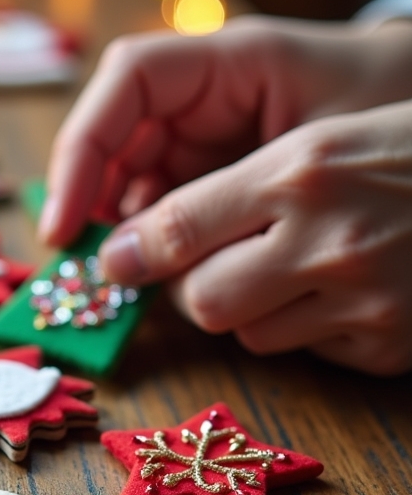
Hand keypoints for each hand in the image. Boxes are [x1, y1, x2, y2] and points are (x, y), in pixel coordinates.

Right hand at [41, 16, 411, 247]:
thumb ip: (223, 199)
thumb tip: (132, 255)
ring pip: (130, 182)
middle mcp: (201, 98)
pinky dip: (153, 245)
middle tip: (89, 265)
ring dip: (121, 230)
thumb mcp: (311, 156)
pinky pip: (161, 210)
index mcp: (227, 62)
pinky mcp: (210, 178)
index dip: (82, 147)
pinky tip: (160, 273)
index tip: (65, 220)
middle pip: (114, 141)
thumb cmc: (381, 111)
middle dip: (90, 202)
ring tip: (129, 276)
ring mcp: (202, 138)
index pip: (128, 81)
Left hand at [103, 100, 411, 373]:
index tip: (111, 260)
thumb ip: (232, 189)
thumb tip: (140, 246)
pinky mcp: (387, 348)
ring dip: (248, 310)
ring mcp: (366, 303)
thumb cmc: (406, 154)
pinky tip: (340, 294)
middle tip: (203, 266)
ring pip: (250, 334)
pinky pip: (306, 353)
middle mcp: (331, 241)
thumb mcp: (321, 142)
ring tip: (289, 269)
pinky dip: (304, 330)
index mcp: (306, 171)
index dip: (135, 249)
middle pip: (204, 300)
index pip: (183, 226)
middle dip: (190, 288)